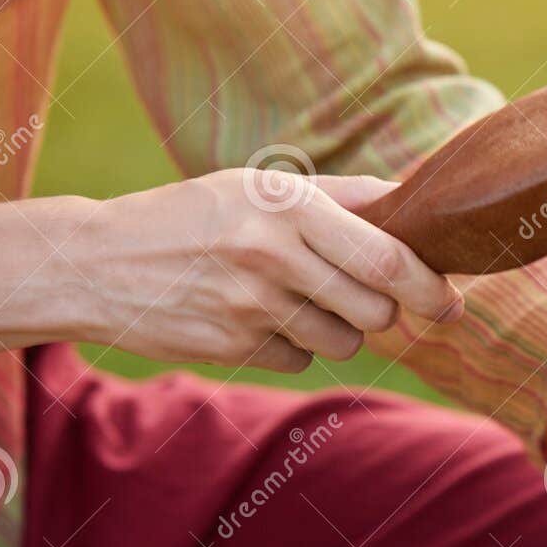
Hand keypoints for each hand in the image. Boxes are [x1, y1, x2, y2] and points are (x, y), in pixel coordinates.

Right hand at [0, 170, 462, 371]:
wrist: (94, 262)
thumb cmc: (197, 216)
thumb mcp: (261, 187)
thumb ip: (343, 196)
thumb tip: (418, 199)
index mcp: (288, 206)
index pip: (389, 260)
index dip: (432, 288)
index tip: (451, 303)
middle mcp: (271, 254)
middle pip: (376, 309)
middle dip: (382, 309)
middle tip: (356, 291)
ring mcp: (249, 306)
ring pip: (344, 340)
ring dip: (336, 326)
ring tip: (291, 295)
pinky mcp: (232, 348)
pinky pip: (302, 359)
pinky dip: (293, 345)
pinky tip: (254, 317)